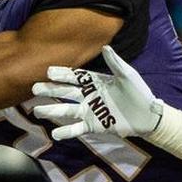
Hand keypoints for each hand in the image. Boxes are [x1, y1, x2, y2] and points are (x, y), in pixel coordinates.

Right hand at [32, 45, 162, 139]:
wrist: (148, 116)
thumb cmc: (139, 93)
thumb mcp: (127, 76)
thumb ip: (115, 63)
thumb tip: (105, 46)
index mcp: (96, 81)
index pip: (75, 76)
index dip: (62, 74)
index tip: (48, 72)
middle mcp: (89, 95)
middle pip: (65, 91)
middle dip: (50, 90)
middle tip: (34, 88)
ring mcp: (89, 111)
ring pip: (66, 110)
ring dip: (51, 110)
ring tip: (36, 111)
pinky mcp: (94, 125)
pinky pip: (77, 128)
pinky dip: (66, 132)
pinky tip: (55, 134)